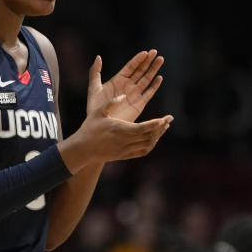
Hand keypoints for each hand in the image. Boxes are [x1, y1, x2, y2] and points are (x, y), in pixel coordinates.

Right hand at [58, 94, 172, 172]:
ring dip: (157, 137)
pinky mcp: (124, 156)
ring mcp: (125, 150)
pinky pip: (142, 152)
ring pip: (147, 145)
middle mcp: (125, 141)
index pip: (143, 128)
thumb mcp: (98, 111)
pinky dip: (150, 146)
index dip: (156, 124)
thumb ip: (112, 102)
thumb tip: (124, 95)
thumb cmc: (89, 128)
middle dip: (161, 128)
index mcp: (120, 129)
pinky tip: (154, 139)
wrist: (83, 149)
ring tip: (163, 128)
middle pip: (149, 136)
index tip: (164, 118)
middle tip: (168, 119)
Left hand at [86, 50, 164, 122]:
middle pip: (140, 71)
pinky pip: (148, 93)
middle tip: (155, 52)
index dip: (138, 59)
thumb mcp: (93, 88)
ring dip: (153, 70)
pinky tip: (159, 78)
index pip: (130, 67)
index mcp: (118, 80)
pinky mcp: (139, 104)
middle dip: (148, 61)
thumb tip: (98, 57)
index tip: (145, 52)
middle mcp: (128, 86)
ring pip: (146, 79)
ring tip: (160, 60)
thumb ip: (95, 72)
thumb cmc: (95, 108)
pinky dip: (154, 86)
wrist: (101, 125)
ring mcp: (134, 94)